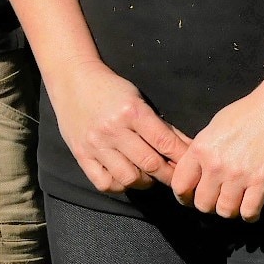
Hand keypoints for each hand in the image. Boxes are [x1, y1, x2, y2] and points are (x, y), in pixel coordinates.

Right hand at [49, 59, 190, 194]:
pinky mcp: (81, 155)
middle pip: (150, 164)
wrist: (72, 78)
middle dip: (168, 175)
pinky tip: (124, 177)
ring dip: (144, 181)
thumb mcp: (138, 99)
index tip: (191, 166)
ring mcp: (96, 144)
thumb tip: (188, 147)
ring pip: (129, 178)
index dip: (182, 159)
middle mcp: (113, 129)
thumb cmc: (110, 88)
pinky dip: (119, 185)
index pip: (165, 143)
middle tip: (176, 179)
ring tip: (148, 176)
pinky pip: (105, 183)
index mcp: (132, 111)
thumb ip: (160, 126)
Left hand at [168, 80, 263, 221]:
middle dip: (209, 205)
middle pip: (202, 204)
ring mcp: (239, 174)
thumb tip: (196, 170)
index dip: (184, 196)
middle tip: (218, 199)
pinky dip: (250, 215)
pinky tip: (252, 207)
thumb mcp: (216, 125)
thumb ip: (204, 149)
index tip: (191, 198)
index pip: (180, 185)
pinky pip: (249, 212)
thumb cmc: (250, 111)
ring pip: (225, 212)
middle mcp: (216, 164)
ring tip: (236, 202)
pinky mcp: (262, 181)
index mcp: (201, 148)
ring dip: (230, 210)